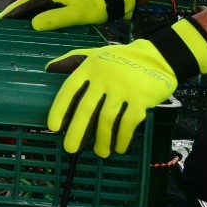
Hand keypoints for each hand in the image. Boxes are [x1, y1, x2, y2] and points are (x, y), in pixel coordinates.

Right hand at [0, 0, 136, 29]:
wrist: (107, 3)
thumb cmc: (91, 10)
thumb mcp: (74, 16)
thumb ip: (54, 18)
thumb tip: (34, 24)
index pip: (28, 3)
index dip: (14, 11)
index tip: (1, 19)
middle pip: (26, 2)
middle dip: (12, 11)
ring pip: (32, 4)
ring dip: (20, 12)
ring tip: (7, 21)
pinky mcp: (58, 1)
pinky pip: (38, 7)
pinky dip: (29, 13)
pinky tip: (25, 20)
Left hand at [46, 17, 206, 156]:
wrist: (159, 57)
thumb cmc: (122, 58)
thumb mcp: (95, 53)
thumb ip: (72, 60)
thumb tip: (48, 69)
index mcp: (90, 67)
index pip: (69, 89)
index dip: (59, 109)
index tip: (53, 127)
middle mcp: (104, 78)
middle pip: (86, 109)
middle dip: (77, 132)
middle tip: (71, 149)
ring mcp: (123, 89)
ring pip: (107, 119)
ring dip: (102, 139)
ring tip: (100, 152)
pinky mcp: (141, 99)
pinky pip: (128, 123)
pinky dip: (122, 138)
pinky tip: (118, 147)